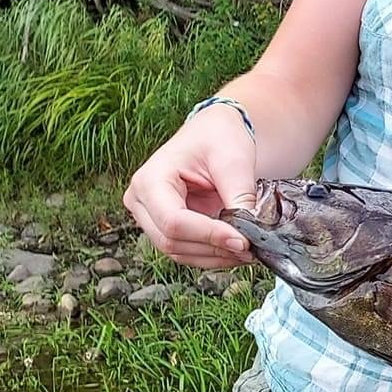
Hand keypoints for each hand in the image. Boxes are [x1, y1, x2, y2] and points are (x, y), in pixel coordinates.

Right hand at [124, 110, 257, 268]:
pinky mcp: (165, 227)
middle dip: (213, 248)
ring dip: (214, 256)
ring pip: (178, 252)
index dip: (208, 235)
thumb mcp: (233, 160)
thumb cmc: (218, 137)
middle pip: (172, 241)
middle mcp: (141, 201)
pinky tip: (236, 249)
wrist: (213, 134)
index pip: (173, 220)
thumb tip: (248, 233)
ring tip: (248, 251)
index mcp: (150, 179)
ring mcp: (150, 217)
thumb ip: (239, 196)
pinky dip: (212, 255)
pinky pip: (186, 251)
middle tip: (251, 248)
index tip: (242, 241)